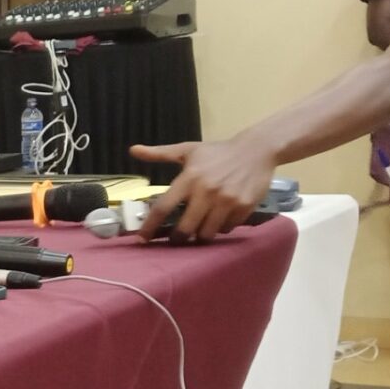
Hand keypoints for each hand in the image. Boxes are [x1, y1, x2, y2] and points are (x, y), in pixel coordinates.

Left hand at [130, 138, 277, 242]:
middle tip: (176, 238)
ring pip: (206, 233)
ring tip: (198, 230)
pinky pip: (227, 228)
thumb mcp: (187, 150)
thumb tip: (132, 150)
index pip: (163, 207)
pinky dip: (221, 228)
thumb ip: (159, 153)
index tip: (142, 239)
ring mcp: (227, 201)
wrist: (257, 150)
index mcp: (189, 178)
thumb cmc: (217, 152)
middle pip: (185, 228)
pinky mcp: (244, 207)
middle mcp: (206, 191)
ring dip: (200, 235)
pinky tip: (219, 220)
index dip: (150, 226)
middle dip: (177, 238)